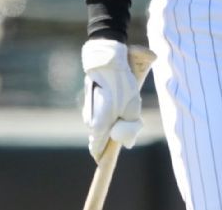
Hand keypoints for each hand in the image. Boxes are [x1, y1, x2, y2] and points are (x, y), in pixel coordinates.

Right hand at [81, 39, 142, 160]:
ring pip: (99, 123)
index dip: (102, 155)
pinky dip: (107, 111)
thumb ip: (130, 129)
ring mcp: (88, 109)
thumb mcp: (132, 109)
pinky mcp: (90, 100)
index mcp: (99, 125)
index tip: (107, 159)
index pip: (96, 149)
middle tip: (126, 122)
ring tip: (123, 106)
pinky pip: (98, 112)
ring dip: (110, 121)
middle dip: (112, 135)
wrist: (107, 61)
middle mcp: (90, 119)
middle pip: (100, 136)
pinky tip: (116, 98)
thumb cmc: (122, 86)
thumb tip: (126, 144)